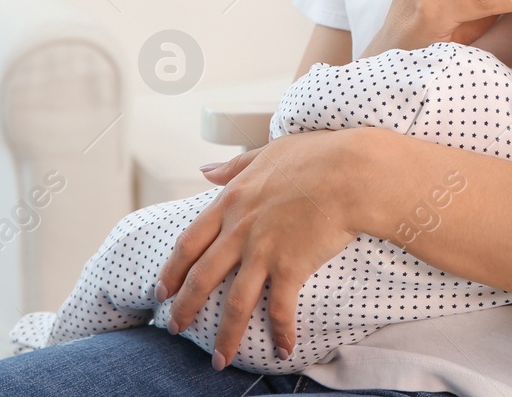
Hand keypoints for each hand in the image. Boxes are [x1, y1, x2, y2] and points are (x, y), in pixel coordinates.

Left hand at [155, 131, 361, 369]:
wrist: (350, 172)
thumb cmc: (315, 156)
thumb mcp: (266, 152)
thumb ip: (233, 166)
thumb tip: (204, 171)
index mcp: (231, 202)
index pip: (189, 242)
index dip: (172, 269)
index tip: (162, 289)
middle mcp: (240, 230)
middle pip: (202, 278)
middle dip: (185, 308)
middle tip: (176, 328)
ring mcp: (263, 251)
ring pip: (234, 303)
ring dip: (225, 336)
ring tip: (219, 360)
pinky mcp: (291, 267)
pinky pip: (280, 309)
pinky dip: (281, 333)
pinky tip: (283, 350)